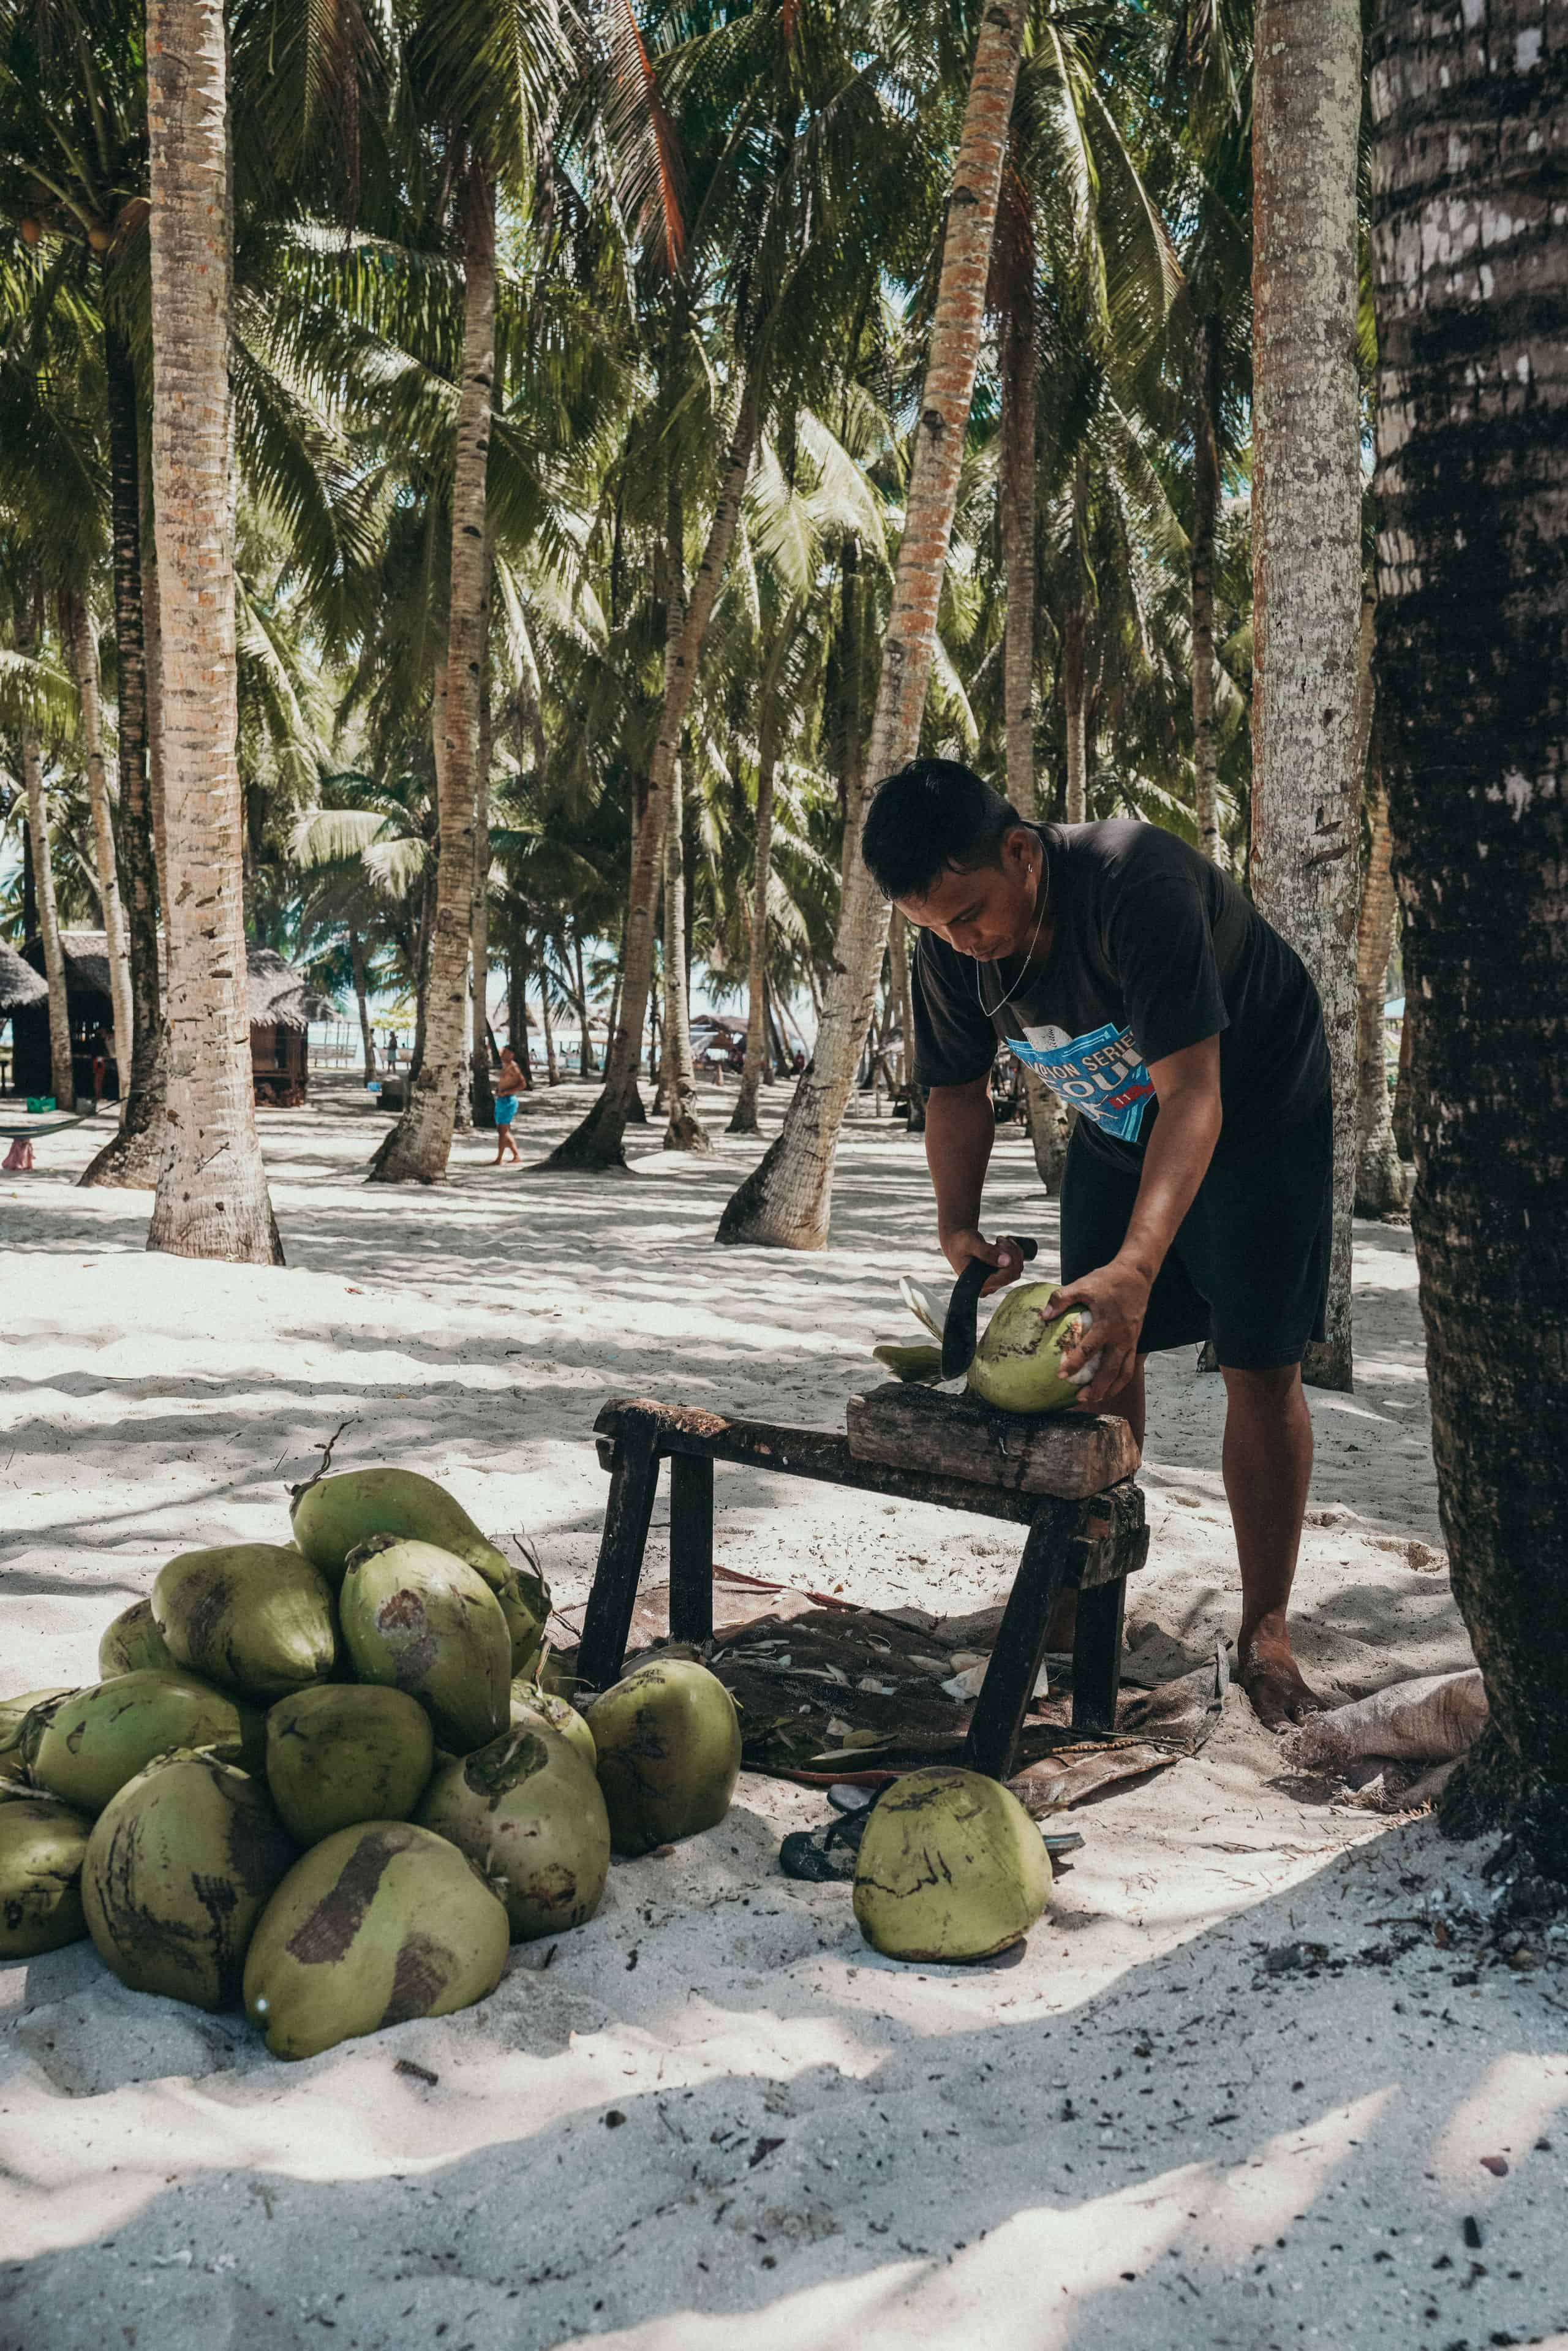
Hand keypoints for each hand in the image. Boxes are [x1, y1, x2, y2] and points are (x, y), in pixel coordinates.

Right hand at [940, 1227, 1028, 1298]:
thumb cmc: (960, 1243)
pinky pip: (1016, 1267)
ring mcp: (994, 1283)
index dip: (1009, 1260)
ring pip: (1017, 1269)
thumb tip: (1006, 1261)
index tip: (1000, 1243)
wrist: (957, 1243)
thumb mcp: (970, 1243)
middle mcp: (987, 1287)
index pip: (1004, 1278)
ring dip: (1013, 1251)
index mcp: (976, 1284)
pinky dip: (1014, 1253)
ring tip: (1000, 1240)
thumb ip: (986, 1252)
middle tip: (999, 1239)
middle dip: (1011, 1253)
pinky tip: (1004, 1244)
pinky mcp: (999, 1277)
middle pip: (1013, 1273)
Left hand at [1046, 1257, 1150, 1408]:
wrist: (1137, 1275)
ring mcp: (1131, 1341)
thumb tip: (1043, 1316)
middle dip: (1096, 1387)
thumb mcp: (1083, 1285)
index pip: (1089, 1350)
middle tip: (1080, 1398)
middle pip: (1110, 1370)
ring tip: (1095, 1399)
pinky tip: (1110, 1387)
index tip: (1061, 1376)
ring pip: (1124, 1372)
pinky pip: (1130, 1366)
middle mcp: (1121, 1337)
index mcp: (1107, 1324)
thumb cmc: (1108, 1280)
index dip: (1074, 1363)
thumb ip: (1062, 1299)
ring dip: (1110, 1388)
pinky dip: (1121, 1380)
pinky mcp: (1136, 1341)